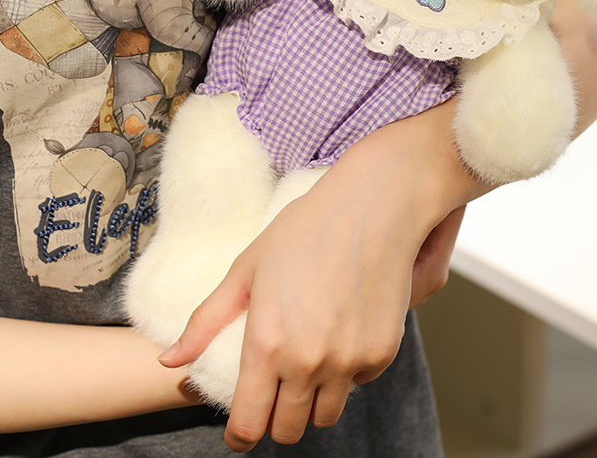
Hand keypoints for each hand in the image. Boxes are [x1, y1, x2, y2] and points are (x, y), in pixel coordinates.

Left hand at [158, 106, 477, 450]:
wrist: (372, 208)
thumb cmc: (306, 230)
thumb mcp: (247, 268)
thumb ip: (206, 321)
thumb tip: (169, 362)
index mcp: (267, 344)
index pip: (248, 426)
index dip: (240, 434)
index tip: (241, 428)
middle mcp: (308, 362)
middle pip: (287, 430)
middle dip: (275, 418)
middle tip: (274, 389)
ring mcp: (349, 361)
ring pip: (324, 416)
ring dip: (311, 401)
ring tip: (308, 362)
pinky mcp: (381, 353)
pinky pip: (357, 383)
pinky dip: (346, 372)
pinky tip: (341, 333)